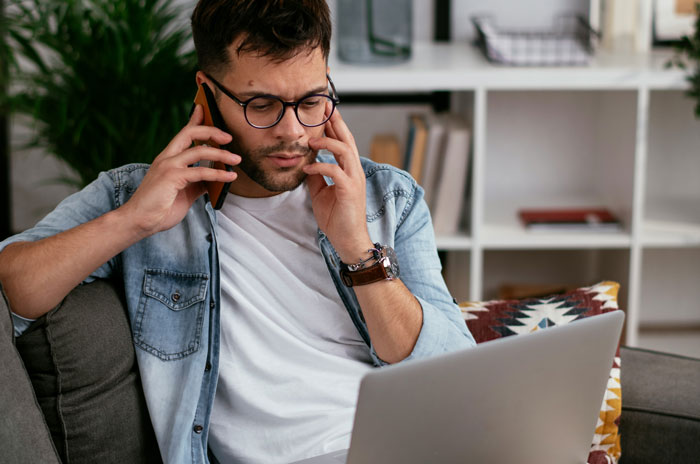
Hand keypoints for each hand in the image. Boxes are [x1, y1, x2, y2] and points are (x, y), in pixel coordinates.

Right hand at [119, 104, 239, 236]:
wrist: (139, 221)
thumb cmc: (160, 208)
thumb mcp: (184, 192)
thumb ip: (198, 182)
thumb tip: (215, 179)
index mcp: (167, 158)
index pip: (183, 133)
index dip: (195, 120)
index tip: (205, 109)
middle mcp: (167, 158)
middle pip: (190, 133)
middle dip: (211, 131)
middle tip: (229, 137)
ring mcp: (168, 166)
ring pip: (199, 150)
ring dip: (222, 154)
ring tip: (237, 160)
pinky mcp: (172, 177)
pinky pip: (201, 171)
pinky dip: (218, 173)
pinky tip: (230, 177)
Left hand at [304, 108, 372, 263]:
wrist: (348, 240)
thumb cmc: (337, 218)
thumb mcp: (321, 192)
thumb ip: (316, 176)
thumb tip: (306, 161)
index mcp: (349, 170)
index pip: (343, 142)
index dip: (334, 126)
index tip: (323, 111)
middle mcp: (355, 171)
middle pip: (347, 139)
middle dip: (335, 122)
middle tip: (324, 106)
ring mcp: (354, 180)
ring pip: (344, 151)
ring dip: (327, 142)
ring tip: (310, 139)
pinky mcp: (350, 190)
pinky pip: (335, 171)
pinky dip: (320, 166)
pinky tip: (307, 167)